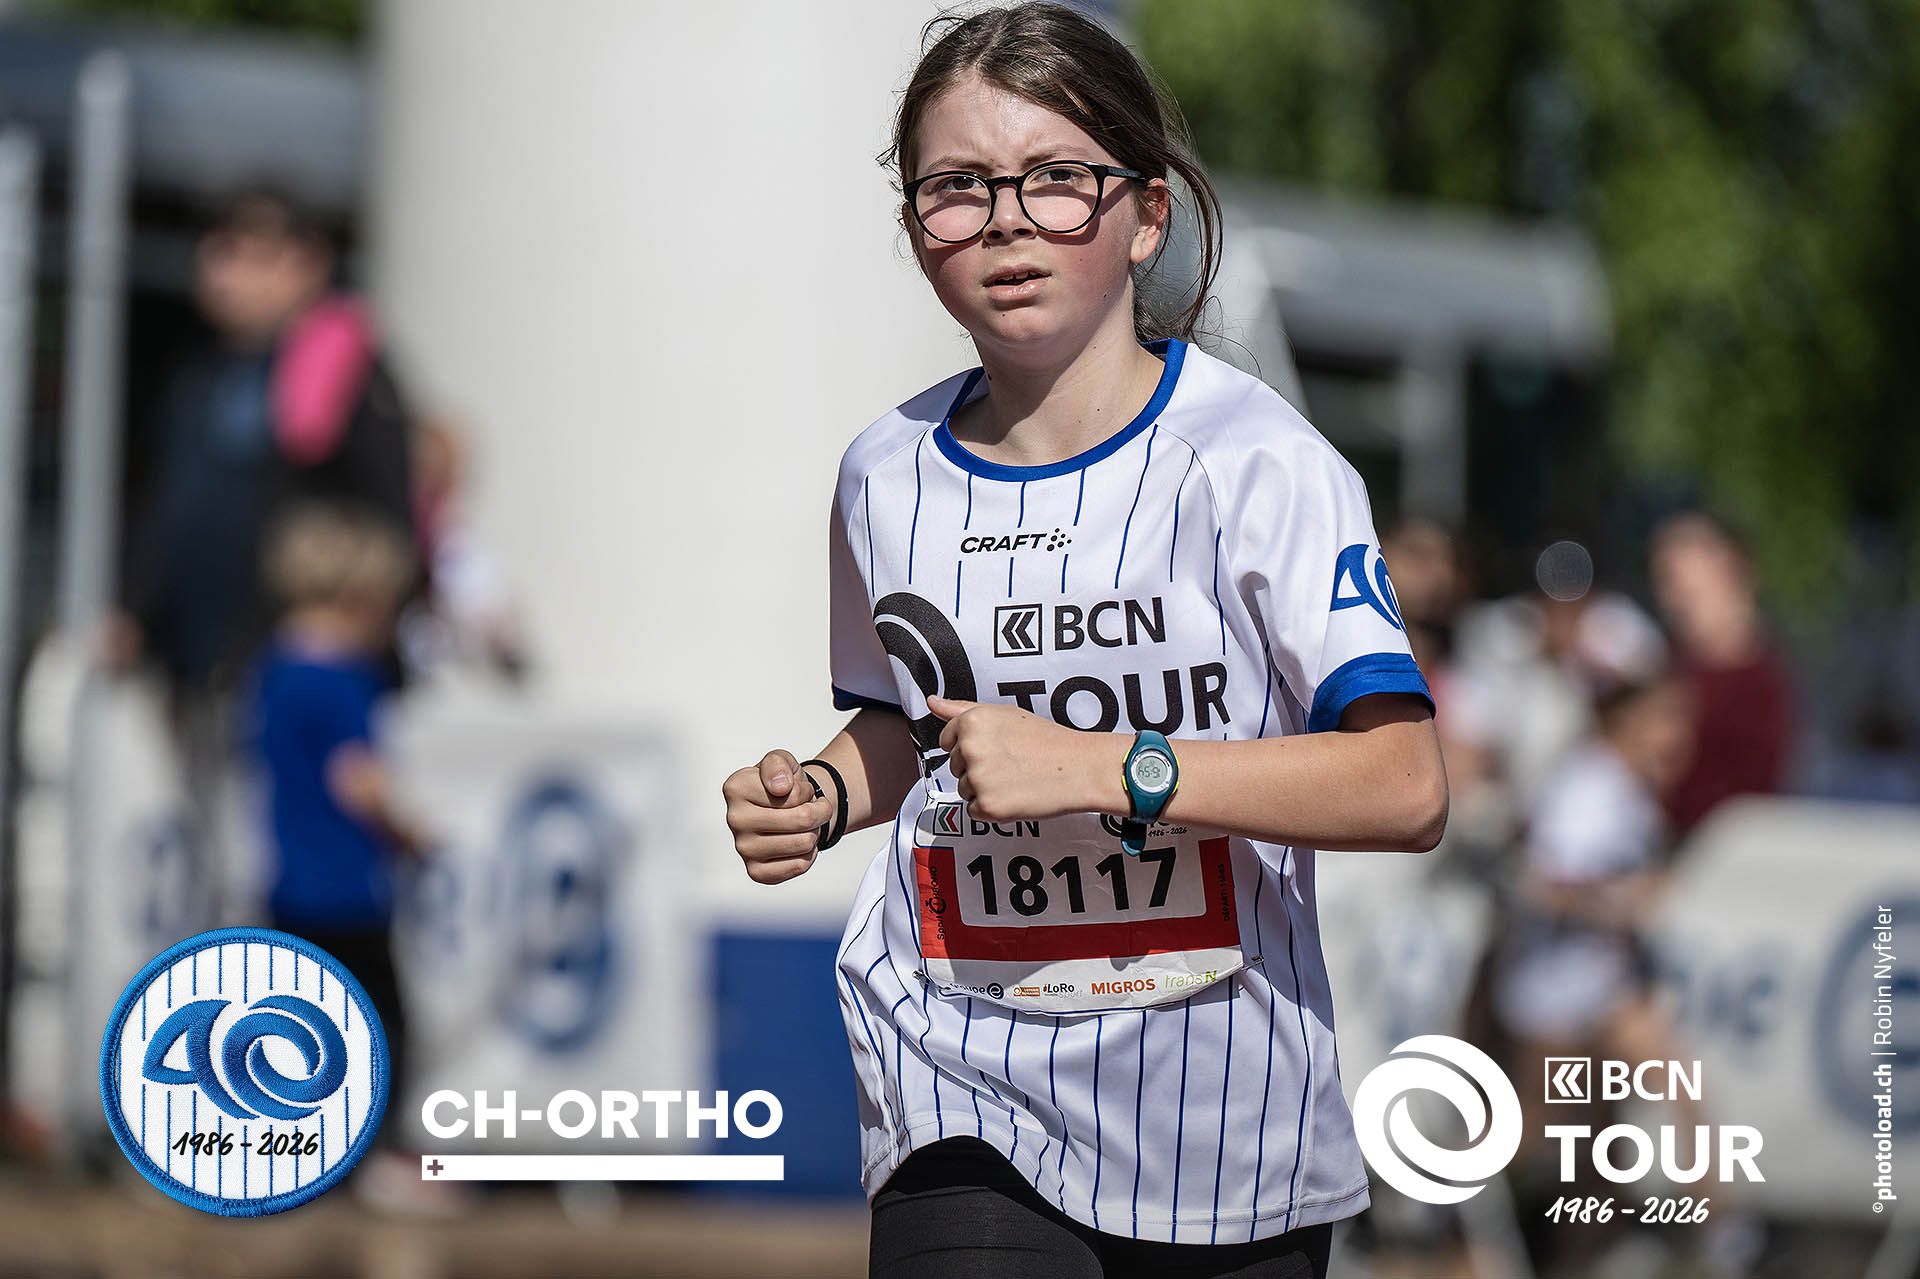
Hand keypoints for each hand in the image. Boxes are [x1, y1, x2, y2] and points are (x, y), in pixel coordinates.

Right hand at [722, 749, 834, 884]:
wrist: (786, 810)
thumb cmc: (783, 784)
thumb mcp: (781, 761)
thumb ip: (778, 764)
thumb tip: (779, 788)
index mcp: (735, 788)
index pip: (793, 794)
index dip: (805, 791)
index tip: (797, 789)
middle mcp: (734, 820)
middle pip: (801, 819)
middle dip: (818, 812)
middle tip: (812, 808)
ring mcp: (743, 848)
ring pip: (804, 843)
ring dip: (814, 832)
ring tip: (804, 825)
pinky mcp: (755, 872)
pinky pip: (799, 865)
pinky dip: (809, 854)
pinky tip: (797, 844)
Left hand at [927, 694, 1117, 821]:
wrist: (1078, 768)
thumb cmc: (1044, 739)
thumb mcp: (1004, 714)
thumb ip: (961, 710)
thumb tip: (931, 702)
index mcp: (971, 722)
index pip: (948, 741)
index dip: (972, 746)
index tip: (997, 747)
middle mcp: (969, 748)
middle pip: (955, 767)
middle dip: (978, 768)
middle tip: (1013, 763)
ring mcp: (977, 778)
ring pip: (965, 789)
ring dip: (985, 789)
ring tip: (1016, 779)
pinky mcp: (987, 806)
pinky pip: (975, 811)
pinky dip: (993, 809)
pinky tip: (1016, 796)